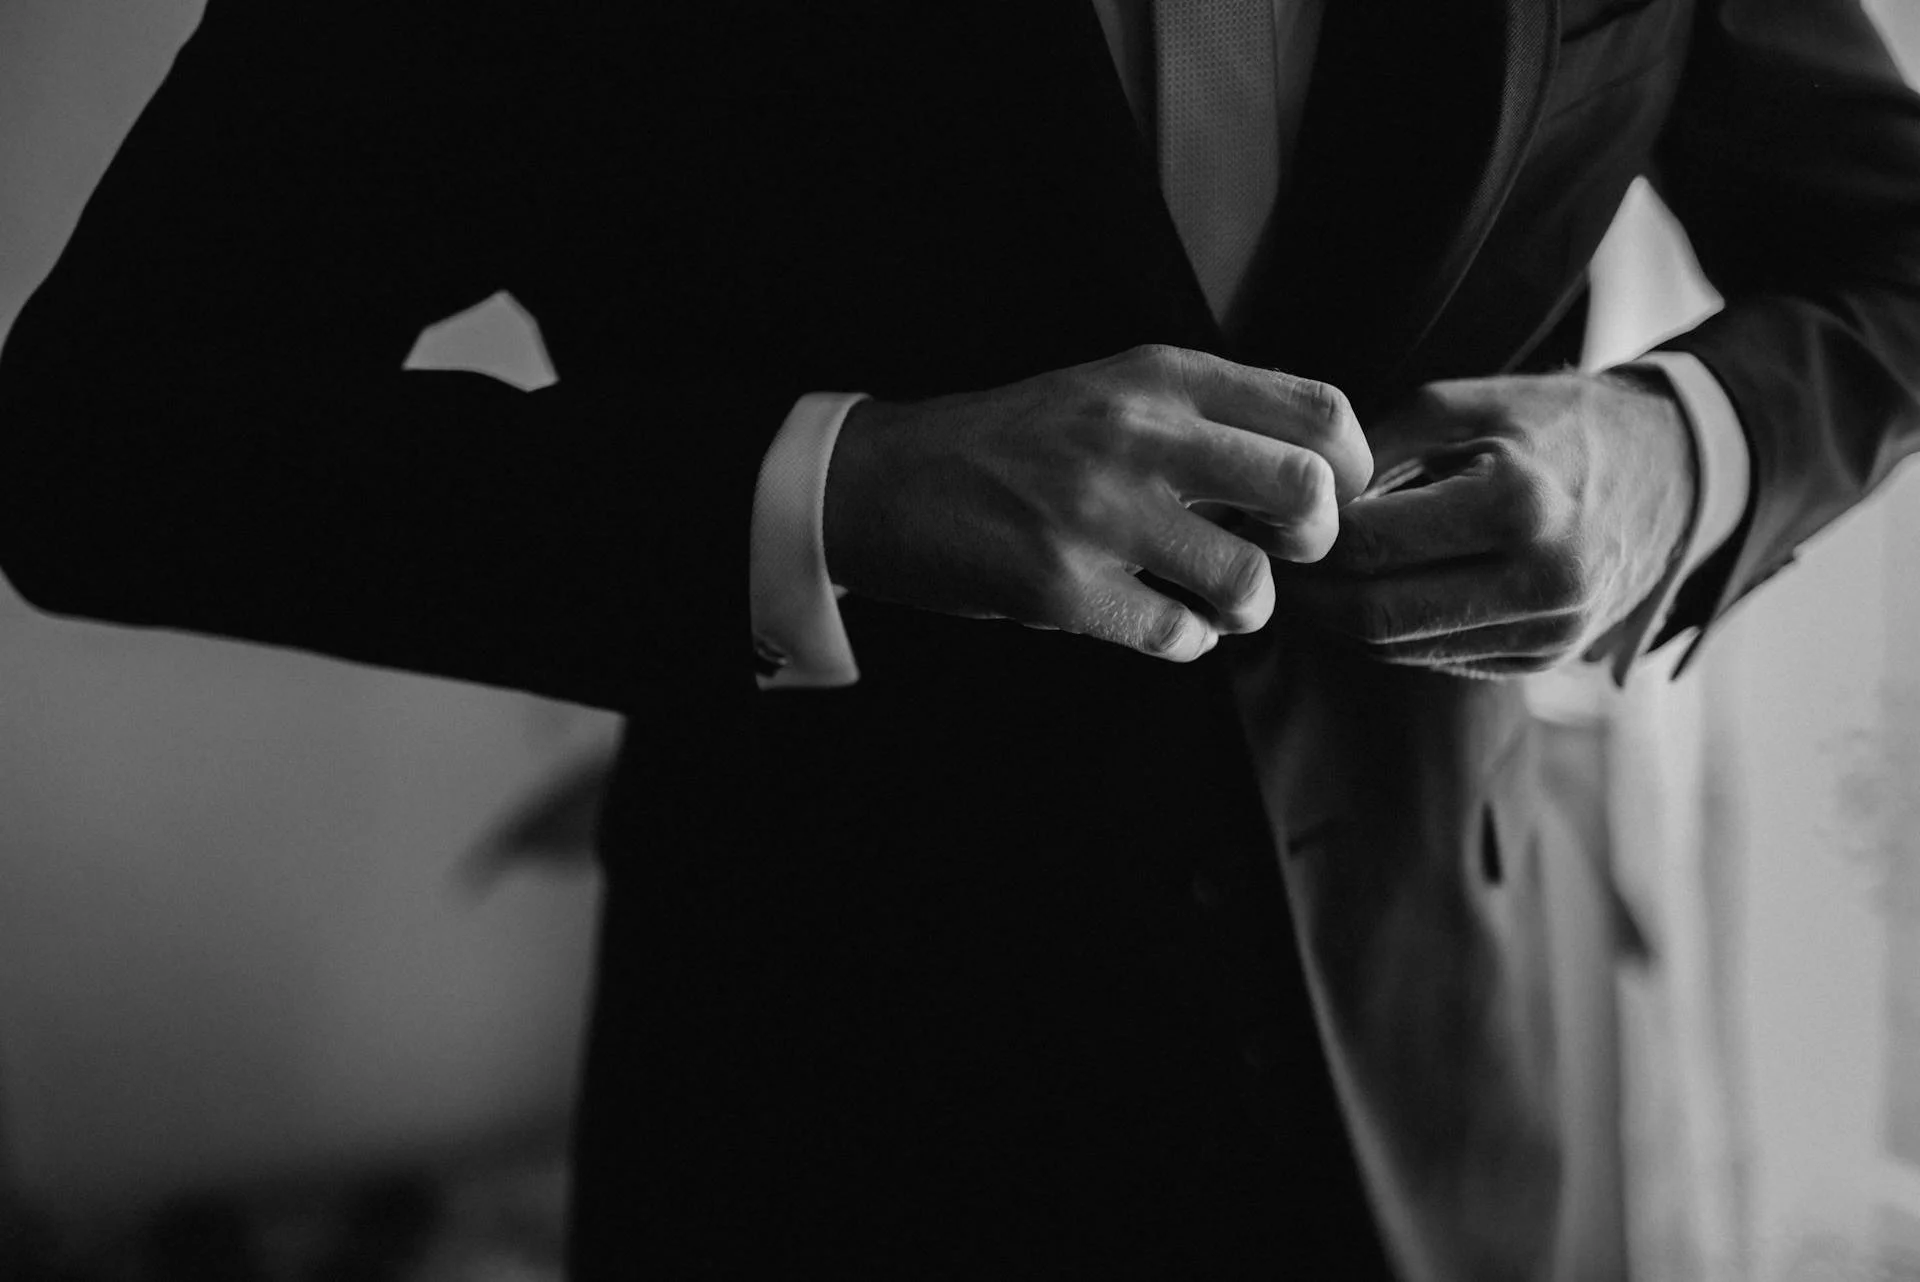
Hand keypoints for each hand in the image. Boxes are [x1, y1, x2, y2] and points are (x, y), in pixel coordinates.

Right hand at [822, 344, 1371, 661]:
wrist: (887, 480)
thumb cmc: (1017, 442)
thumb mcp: (1113, 389)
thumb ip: (1206, 415)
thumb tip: (1316, 472)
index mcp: (1161, 376)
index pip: (1317, 412)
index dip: (1351, 469)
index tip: (1328, 499)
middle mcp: (1138, 434)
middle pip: (1307, 491)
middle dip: (1316, 540)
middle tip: (1278, 552)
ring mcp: (1099, 512)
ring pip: (1250, 582)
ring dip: (1247, 609)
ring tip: (1212, 600)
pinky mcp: (1062, 586)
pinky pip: (1179, 637)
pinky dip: (1186, 642)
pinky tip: (1158, 622)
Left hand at [1272, 371, 1694, 676]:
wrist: (1674, 468)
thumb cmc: (1558, 423)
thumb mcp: (1466, 403)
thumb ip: (1375, 447)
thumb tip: (1300, 499)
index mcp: (1518, 505)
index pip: (1369, 547)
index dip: (1304, 541)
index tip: (1269, 521)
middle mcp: (1539, 583)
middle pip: (1375, 616)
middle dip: (1310, 594)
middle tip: (1274, 564)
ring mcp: (1548, 632)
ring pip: (1399, 648)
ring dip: (1342, 618)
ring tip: (1313, 575)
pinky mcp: (1545, 659)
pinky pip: (1438, 657)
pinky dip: (1394, 630)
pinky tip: (1376, 592)